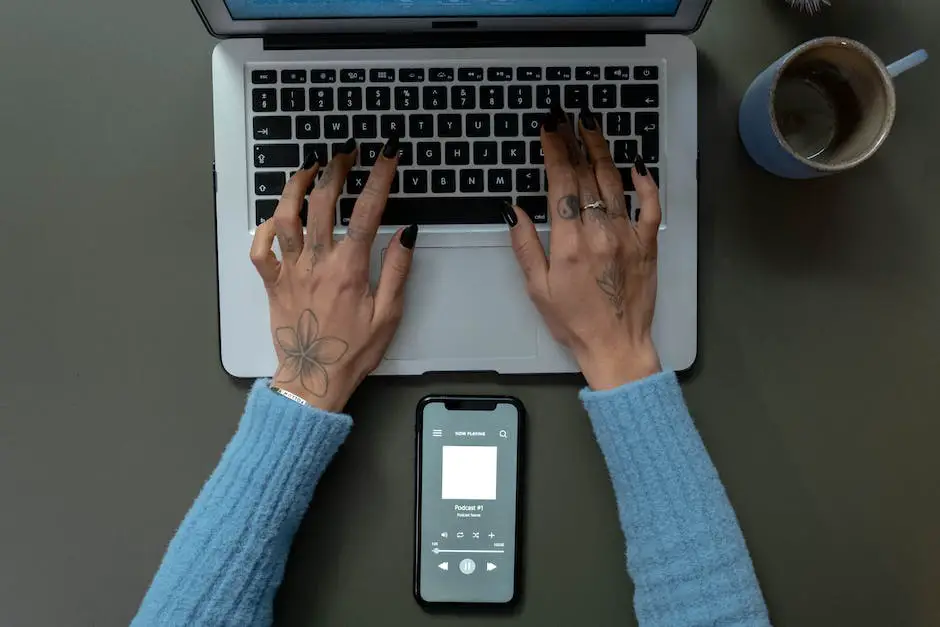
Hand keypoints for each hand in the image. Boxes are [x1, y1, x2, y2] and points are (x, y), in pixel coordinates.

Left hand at [250, 137, 417, 411]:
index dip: (380, 176)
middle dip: (336, 169)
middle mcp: (318, 263)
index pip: (369, 211)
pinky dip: (264, 229)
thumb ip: (396, 270)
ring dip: (296, 187)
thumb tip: (406, 232)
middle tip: (347, 151)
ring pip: (286, 217)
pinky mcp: (273, 284)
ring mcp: (291, 271)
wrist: (313, 381)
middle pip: (324, 202)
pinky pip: (260, 250)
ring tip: (309, 168)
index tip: (388, 154)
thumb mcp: (388, 315)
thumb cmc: (353, 351)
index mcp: (350, 269)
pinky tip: (275, 217)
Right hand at [505, 107, 661, 389]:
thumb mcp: (537, 288)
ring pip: (616, 183)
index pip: (561, 183)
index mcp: (569, 242)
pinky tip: (637, 165)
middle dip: (575, 140)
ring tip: (593, 127)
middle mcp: (600, 232)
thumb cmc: (573, 321)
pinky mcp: (648, 245)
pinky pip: (651, 207)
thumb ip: (525, 246)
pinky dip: (645, 184)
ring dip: (603, 151)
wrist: (616, 345)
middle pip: (588, 175)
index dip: (554, 150)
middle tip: (568, 115)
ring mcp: (628, 236)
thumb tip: (513, 209)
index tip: (549, 127)